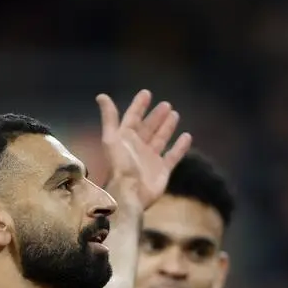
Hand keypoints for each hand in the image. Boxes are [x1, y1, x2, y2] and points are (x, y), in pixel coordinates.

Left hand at [96, 90, 192, 208]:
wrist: (130, 193)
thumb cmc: (120, 165)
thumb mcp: (112, 138)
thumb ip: (109, 118)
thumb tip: (101, 96)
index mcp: (125, 139)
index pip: (132, 118)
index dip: (138, 106)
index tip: (146, 93)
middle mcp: (138, 148)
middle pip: (148, 128)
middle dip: (156, 116)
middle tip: (166, 104)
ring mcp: (151, 159)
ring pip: (160, 139)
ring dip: (166, 127)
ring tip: (174, 114)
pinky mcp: (162, 171)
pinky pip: (173, 156)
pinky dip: (180, 147)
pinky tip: (186, 136)